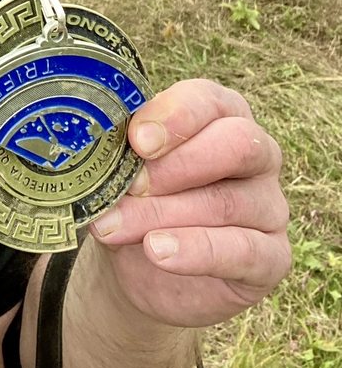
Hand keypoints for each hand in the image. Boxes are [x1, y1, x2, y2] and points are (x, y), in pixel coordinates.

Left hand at [88, 79, 290, 327]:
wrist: (143, 266)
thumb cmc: (136, 198)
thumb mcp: (123, 169)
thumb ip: (121, 155)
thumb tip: (95, 154)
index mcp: (218, 116)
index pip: (209, 101)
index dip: (175, 117)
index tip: (137, 140)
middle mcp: (255, 154)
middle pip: (237, 144)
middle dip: (177, 165)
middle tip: (131, 186)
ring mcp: (269, 205)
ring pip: (228, 202)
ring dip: (164, 214)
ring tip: (113, 227)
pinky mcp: (273, 256)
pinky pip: (245, 251)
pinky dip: (196, 251)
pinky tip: (158, 252)